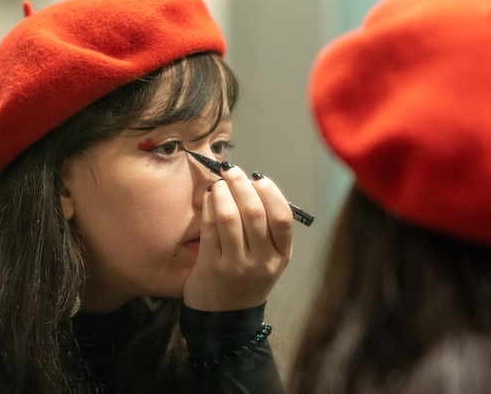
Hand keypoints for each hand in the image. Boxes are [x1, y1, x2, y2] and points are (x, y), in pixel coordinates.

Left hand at [182, 163, 293, 310]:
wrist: (225, 319)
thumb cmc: (246, 279)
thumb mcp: (268, 260)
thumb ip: (266, 229)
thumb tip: (252, 184)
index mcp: (281, 257)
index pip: (282, 218)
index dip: (270, 192)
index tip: (257, 178)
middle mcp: (263, 263)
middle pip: (255, 213)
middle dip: (241, 185)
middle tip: (232, 171)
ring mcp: (237, 267)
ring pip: (230, 218)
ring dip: (223, 193)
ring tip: (219, 184)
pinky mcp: (212, 268)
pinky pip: (210, 229)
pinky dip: (209, 207)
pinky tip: (209, 198)